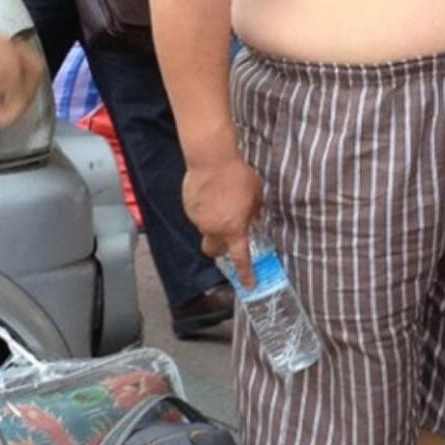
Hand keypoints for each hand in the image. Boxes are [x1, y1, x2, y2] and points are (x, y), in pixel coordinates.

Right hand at [183, 155, 262, 286]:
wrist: (212, 159)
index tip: (248, 284)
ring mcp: (198, 219)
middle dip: (221, 249)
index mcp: (233, 230)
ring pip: (205, 230)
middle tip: (228, 236)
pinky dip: (205, 210)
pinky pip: (198, 214)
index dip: (245, 273)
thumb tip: (251, 218)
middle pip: (213, 250)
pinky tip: (211, 192)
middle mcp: (213, 229)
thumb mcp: (256, 196)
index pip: (240, 258)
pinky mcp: (188, 207)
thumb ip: (253, 212)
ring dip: (213, 223)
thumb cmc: (238, 176)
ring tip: (221, 200)